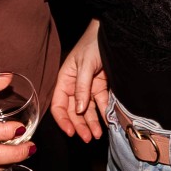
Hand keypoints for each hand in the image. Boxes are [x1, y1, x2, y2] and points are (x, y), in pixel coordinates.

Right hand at [50, 19, 107, 141]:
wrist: (112, 32)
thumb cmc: (93, 43)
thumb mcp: (85, 65)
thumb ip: (81, 88)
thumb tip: (78, 110)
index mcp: (65, 80)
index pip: (59, 105)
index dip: (63, 120)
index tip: (71, 132)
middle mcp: (74, 86)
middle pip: (73, 111)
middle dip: (79, 126)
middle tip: (87, 138)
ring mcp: (88, 88)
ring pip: (87, 111)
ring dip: (91, 124)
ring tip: (96, 135)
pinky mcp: (101, 87)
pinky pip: (101, 104)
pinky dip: (103, 114)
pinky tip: (107, 124)